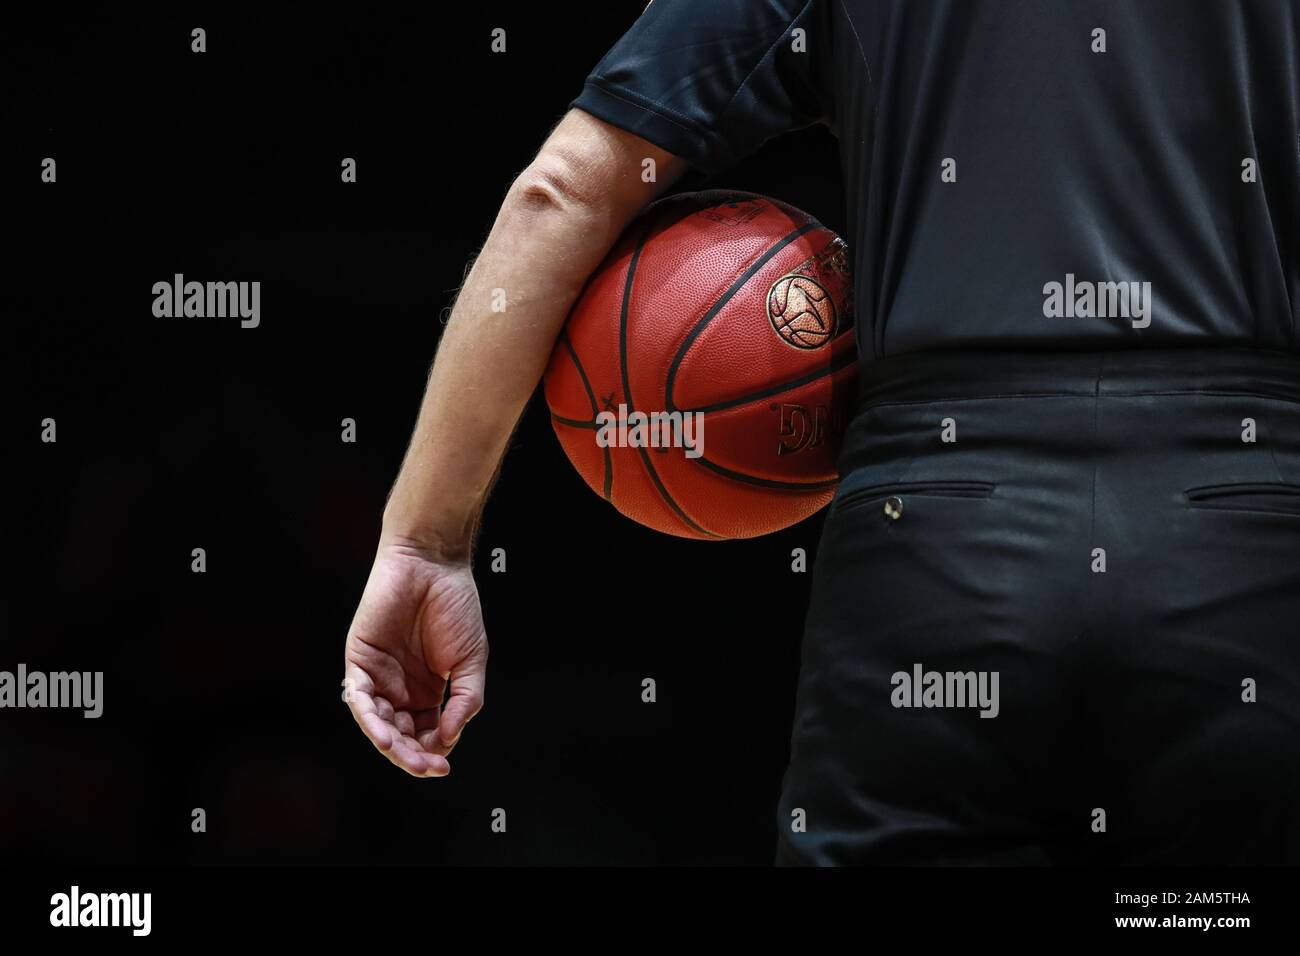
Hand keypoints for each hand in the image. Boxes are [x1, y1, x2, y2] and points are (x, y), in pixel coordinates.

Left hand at [343, 537, 487, 776]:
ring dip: (392, 745)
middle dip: (413, 756)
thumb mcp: (471, 661)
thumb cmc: (456, 607)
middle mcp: (400, 688)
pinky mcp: (359, 661)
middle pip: (401, 735)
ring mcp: (378, 676)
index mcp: (427, 691)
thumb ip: (465, 700)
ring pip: (378, 724)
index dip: (433, 753)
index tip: (445, 764)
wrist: (432, 565)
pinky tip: (386, 736)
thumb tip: (449, 739)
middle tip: (429, 767)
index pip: (426, 734)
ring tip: (409, 757)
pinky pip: (359, 699)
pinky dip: (371, 720)